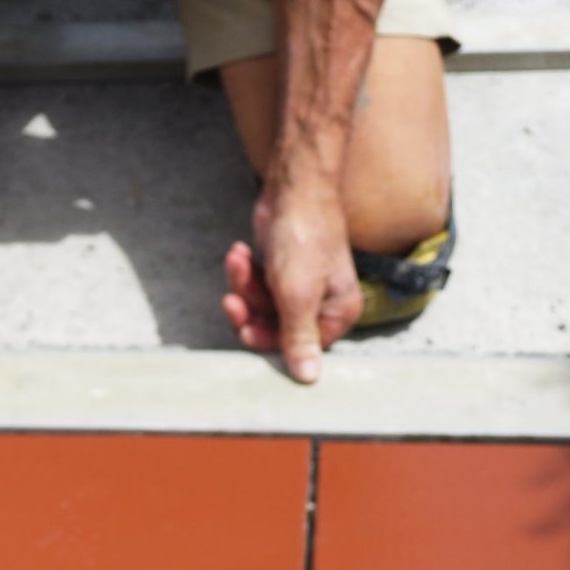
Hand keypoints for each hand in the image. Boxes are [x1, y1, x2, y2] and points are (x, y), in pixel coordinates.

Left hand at [222, 182, 362, 383]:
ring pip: (260, 307)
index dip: (267, 339)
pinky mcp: (281, 272)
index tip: (245, 327)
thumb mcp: (298, 294)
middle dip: (250, 308)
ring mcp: (300, 287)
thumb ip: (299, 338)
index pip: (298, 348)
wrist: (293, 189)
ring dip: (244, 285)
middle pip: (274, 328)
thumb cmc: (304, 237)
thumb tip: (309, 380)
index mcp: (336, 314)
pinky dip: (245, 271)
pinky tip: (240, 252)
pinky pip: (255, 287)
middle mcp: (322, 304)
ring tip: (240, 259)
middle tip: (233, 298)